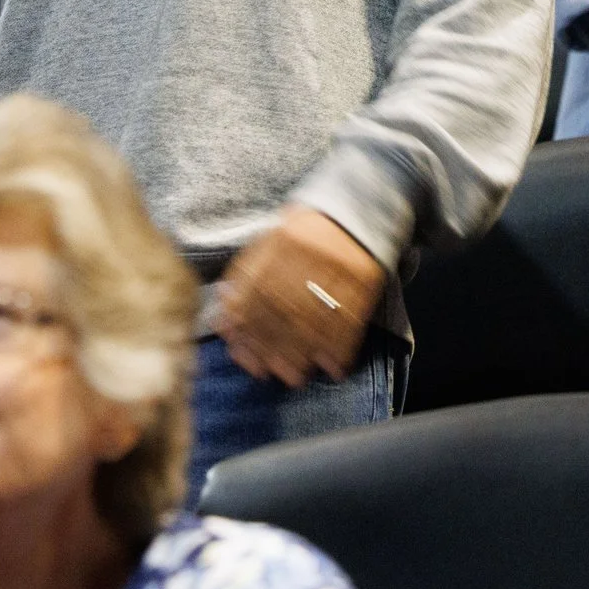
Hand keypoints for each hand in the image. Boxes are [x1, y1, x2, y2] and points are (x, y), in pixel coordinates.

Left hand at [215, 207, 385, 387]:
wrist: (357, 210)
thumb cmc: (305, 233)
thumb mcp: (272, 239)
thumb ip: (247, 270)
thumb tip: (223, 304)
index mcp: (282, 240)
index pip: (257, 287)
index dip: (244, 324)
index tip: (238, 351)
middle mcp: (308, 253)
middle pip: (284, 306)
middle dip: (270, 345)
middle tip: (262, 372)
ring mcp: (339, 267)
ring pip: (315, 317)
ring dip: (302, 353)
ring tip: (292, 378)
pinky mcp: (365, 279)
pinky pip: (351, 317)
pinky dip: (341, 347)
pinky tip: (333, 369)